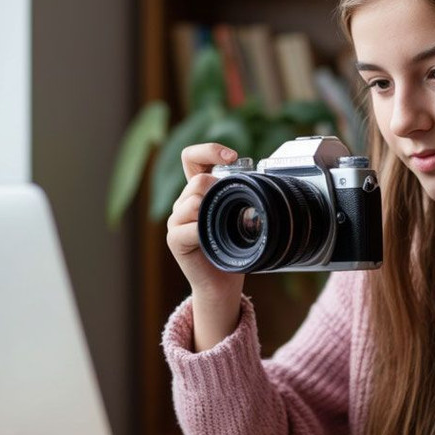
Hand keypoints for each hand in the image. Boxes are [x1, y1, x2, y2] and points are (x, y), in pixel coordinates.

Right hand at [166, 142, 246, 348]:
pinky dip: (203, 232)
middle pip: (196, 180)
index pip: (192, 157)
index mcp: (199, 191)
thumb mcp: (241, 215)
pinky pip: (188, 227)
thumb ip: (240, 194)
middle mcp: (184, 202)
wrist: (223, 283)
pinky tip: (211, 240)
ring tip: (222, 227)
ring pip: (192, 201)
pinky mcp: (175, 239)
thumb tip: (260, 176)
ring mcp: (176, 221)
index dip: (210, 150)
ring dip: (211, 211)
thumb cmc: (235, 249)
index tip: (233, 158)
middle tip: (234, 205)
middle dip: (217, 188)